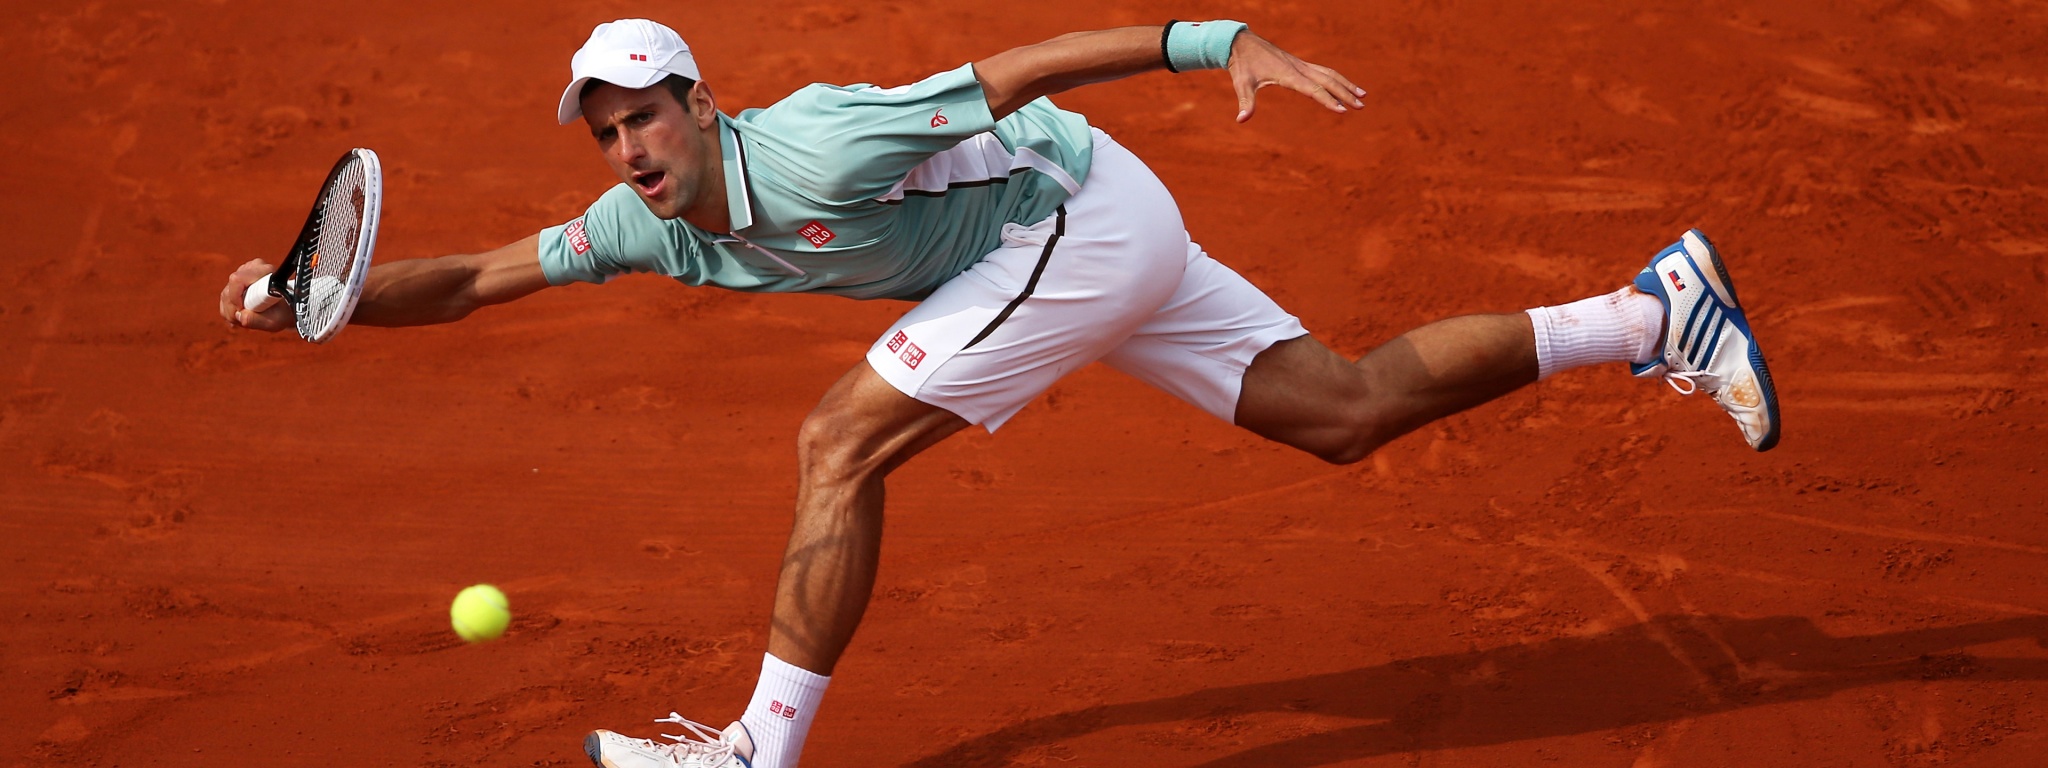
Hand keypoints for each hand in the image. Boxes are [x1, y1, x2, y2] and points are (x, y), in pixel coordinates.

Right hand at [219, 258, 291, 331]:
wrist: (285, 308)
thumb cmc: (283, 313)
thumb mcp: (274, 321)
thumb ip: (257, 320)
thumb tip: (241, 316)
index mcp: (265, 271)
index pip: (237, 279)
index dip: (236, 299)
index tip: (245, 310)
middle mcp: (253, 267)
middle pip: (228, 290)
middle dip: (233, 309)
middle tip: (246, 318)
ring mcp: (243, 272)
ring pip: (225, 295)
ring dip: (232, 312)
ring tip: (248, 316)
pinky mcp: (237, 280)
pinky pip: (224, 297)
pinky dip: (230, 310)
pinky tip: (243, 313)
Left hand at [1226, 32, 1365, 122]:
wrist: (1241, 43)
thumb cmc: (1242, 64)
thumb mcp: (1241, 84)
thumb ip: (1245, 102)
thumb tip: (1241, 119)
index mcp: (1288, 74)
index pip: (1313, 89)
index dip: (1327, 100)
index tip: (1342, 110)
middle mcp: (1298, 68)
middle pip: (1328, 80)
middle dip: (1345, 93)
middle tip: (1361, 106)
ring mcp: (1300, 64)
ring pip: (1329, 73)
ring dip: (1346, 84)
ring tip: (1363, 95)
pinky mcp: (1299, 64)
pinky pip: (1323, 71)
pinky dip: (1336, 78)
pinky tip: (1343, 86)